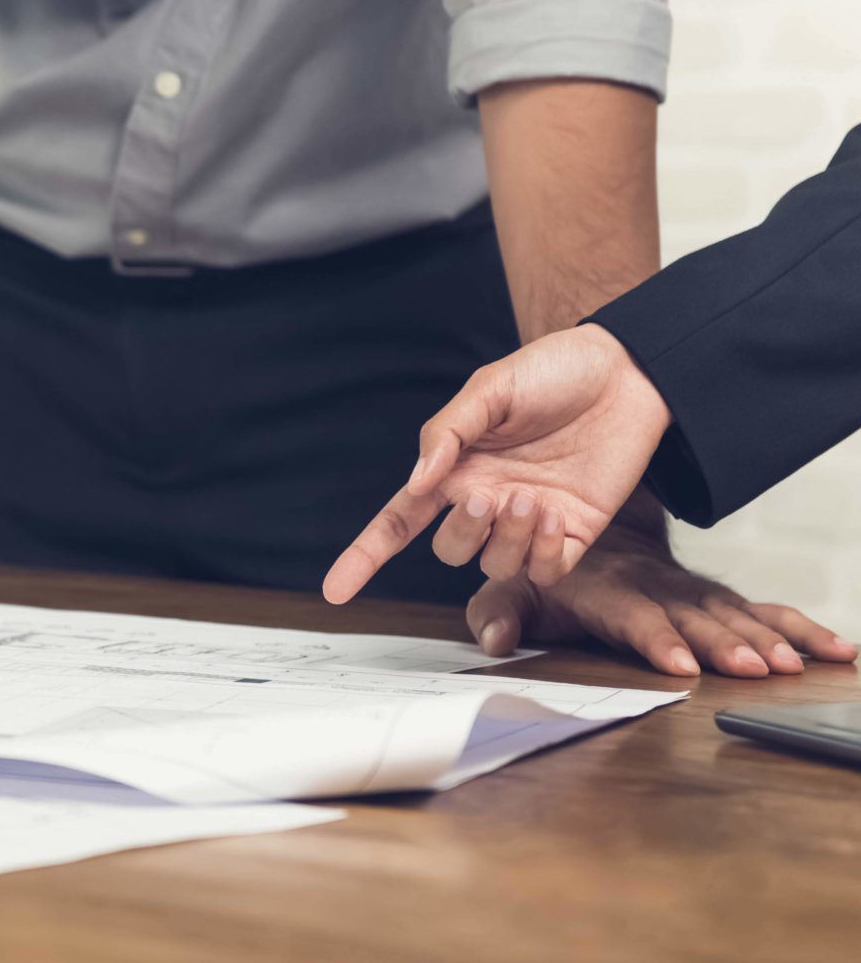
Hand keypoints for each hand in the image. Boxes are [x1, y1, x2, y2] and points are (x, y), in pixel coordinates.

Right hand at [324, 325, 671, 603]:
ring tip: (531, 497)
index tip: (334, 591)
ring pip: (495, 564)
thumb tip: (416, 483)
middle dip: (462, 532)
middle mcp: (485, 500)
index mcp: (455, 470)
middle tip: (488, 496)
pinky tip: (552, 514)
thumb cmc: (553, 372)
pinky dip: (542, 553)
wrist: (628, 373)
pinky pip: (544, 571)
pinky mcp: (572, 534)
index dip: (365, 556)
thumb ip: (446, 434)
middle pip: (449, 548)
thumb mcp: (489, 389)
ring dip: (507, 538)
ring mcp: (527, 522)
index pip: (399, 521)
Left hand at [464, 525, 854, 676]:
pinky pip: (762, 609)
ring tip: (796, 664)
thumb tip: (493, 642)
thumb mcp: (510, 584)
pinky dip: (799, 628)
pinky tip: (835, 649)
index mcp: (605, 589)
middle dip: (725, 643)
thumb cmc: (546, 569)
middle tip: (755, 669)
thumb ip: (499, 613)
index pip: (632, 615)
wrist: (590, 525)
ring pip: (735, 613)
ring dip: (767, 638)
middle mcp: (655, 588)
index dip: (655, 637)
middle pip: (694, 617)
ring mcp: (690, 592)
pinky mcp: (716, 597)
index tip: (680, 663)